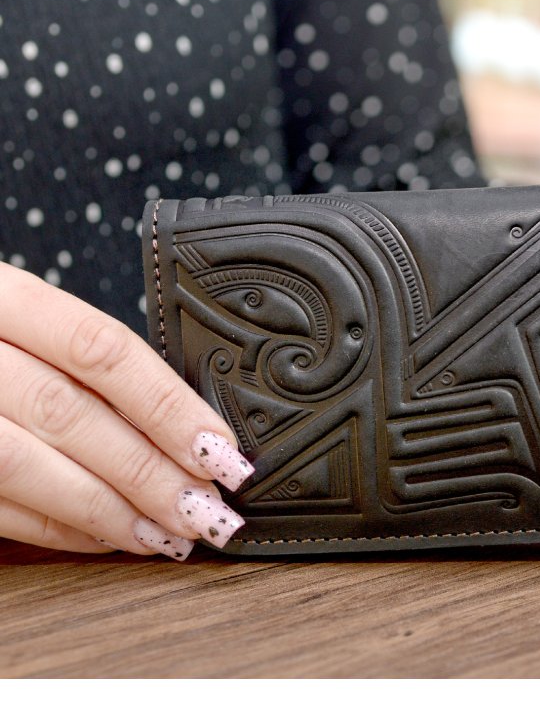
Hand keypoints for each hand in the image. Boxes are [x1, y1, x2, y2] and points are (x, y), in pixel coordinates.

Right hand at [0, 262, 254, 559]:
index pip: (102, 350)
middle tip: (210, 511)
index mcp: (1, 297)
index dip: (169, 406)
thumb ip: (86, 360)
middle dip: (151, 473)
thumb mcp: (24, 319)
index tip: (222, 452)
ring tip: (171, 535)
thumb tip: (189, 424)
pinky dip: (58, 528)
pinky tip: (110, 538)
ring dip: (110, 512)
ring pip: (28, 467)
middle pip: (71, 414)